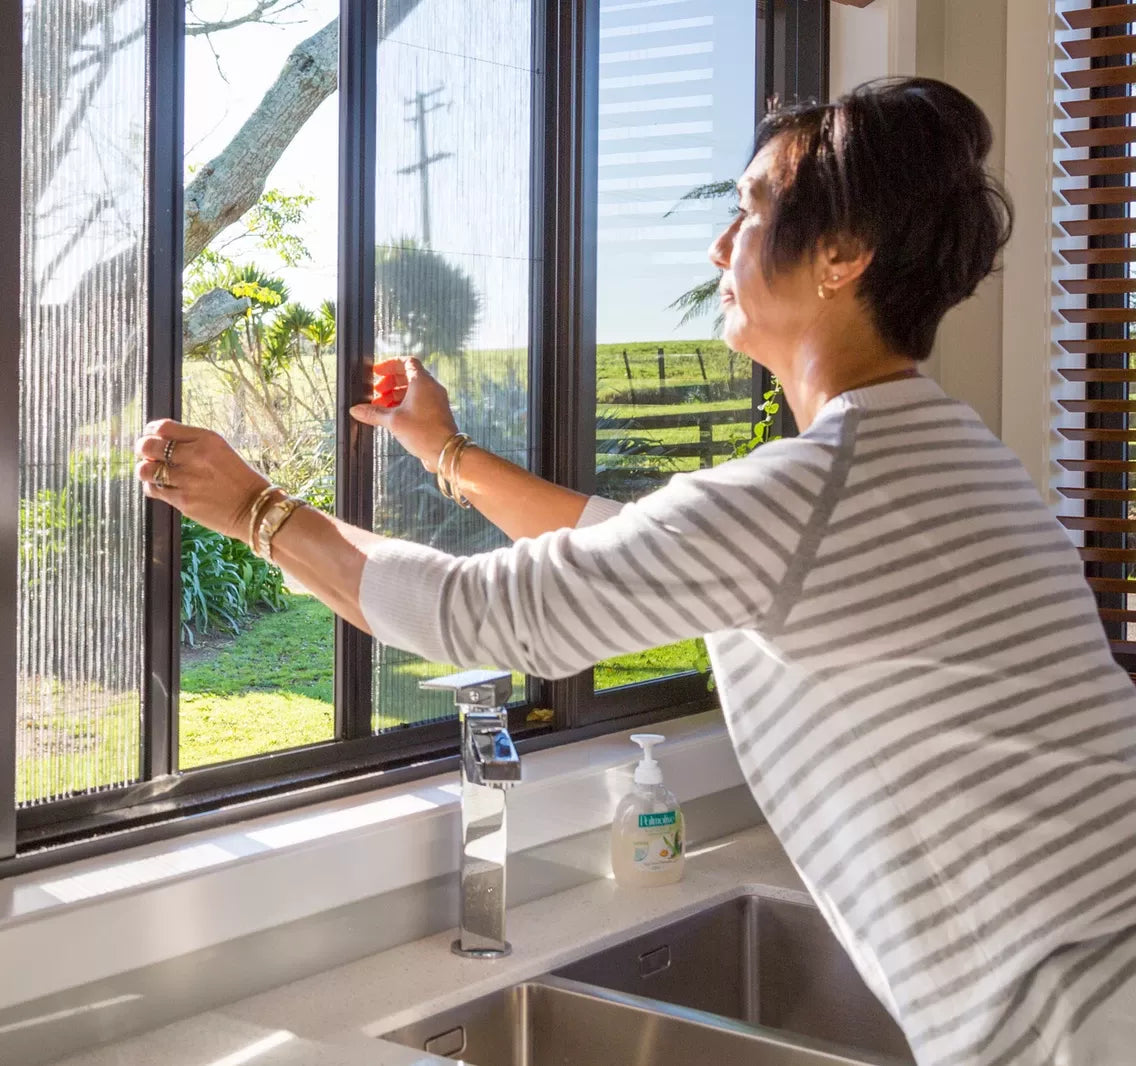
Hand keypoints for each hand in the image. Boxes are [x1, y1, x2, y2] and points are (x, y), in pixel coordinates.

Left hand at [133, 419, 268, 541]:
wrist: (255, 509)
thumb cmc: (241, 480)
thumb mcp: (221, 451)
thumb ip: (193, 445)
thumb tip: (161, 443)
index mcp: (207, 439)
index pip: (163, 427)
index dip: (151, 431)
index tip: (151, 436)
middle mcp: (194, 456)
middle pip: (148, 446)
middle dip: (143, 450)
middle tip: (148, 455)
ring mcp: (187, 479)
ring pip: (145, 469)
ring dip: (146, 470)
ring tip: (154, 473)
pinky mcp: (183, 500)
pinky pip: (153, 490)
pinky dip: (152, 487)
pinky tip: (162, 487)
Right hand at [350, 357, 458, 471]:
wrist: (446, 452)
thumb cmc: (425, 432)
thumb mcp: (393, 421)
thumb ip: (374, 413)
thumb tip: (356, 410)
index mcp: (422, 382)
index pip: (406, 362)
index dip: (390, 365)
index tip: (378, 372)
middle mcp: (432, 388)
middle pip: (408, 376)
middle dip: (390, 383)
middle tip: (377, 392)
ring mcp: (436, 400)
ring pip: (414, 390)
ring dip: (396, 395)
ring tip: (381, 406)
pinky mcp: (437, 413)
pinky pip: (419, 402)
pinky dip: (405, 404)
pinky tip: (393, 416)